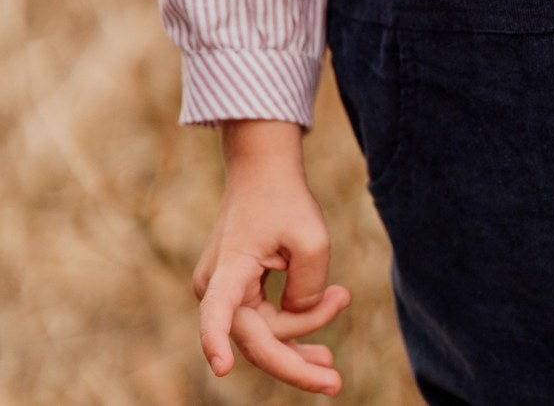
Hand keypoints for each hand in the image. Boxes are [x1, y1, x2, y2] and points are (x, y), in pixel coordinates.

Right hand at [193, 120, 351, 395]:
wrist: (263, 170)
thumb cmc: (285, 199)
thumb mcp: (312, 238)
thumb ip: (309, 289)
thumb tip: (299, 319)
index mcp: (228, 271)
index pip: (218, 312)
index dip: (216, 341)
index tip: (220, 367)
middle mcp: (216, 289)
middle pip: (257, 340)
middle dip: (296, 362)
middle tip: (335, 383)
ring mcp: (223, 293)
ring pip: (264, 333)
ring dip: (302, 335)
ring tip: (337, 332)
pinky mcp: (235, 292)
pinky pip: (264, 320)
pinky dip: (294, 323)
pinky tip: (325, 329)